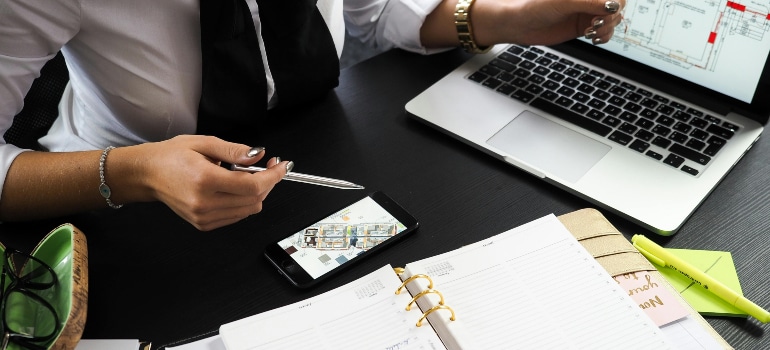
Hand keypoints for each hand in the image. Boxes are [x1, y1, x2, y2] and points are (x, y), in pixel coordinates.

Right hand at [127, 135, 288, 230]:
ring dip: (257, 193)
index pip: (252, 186)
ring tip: (246, 176)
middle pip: (255, 199)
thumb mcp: (204, 143)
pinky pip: (237, 216)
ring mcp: (204, 217)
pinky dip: (244, 202)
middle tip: (269, 166)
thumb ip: (235, 151)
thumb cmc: (171, 157)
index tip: (282, 166)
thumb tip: (258, 155)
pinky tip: (234, 188)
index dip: (273, 176)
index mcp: (205, 180)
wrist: (147, 175)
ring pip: (249, 210)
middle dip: (268, 182)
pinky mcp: (204, 224)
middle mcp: (205, 202)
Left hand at [473, 0, 625, 45]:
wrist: (519, 25)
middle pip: (616, 6)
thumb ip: (590, 2)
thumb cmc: (535, 8)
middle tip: (595, 24)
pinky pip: (603, 32)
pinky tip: (593, 38)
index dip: (615, 2)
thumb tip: (614, 5)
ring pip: (612, 20)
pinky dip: (604, 36)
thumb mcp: (565, 3)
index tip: (608, 10)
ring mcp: (586, 13)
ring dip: (607, 28)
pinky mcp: (583, 27)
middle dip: (610, 17)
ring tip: (591, 32)